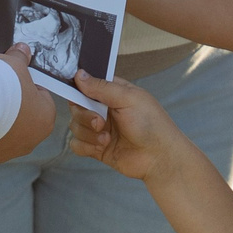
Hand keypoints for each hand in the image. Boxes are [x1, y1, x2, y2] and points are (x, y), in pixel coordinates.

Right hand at [0, 45, 55, 164]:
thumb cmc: (0, 87)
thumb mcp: (14, 64)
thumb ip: (20, 58)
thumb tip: (22, 50)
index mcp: (45, 119)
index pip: (40, 100)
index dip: (25, 87)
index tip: (12, 81)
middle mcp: (29, 142)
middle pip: (23, 120)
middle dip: (11, 108)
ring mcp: (6, 153)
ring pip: (2, 134)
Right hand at [67, 73, 189, 181]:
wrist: (158, 157)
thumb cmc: (151, 124)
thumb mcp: (128, 99)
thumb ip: (101, 87)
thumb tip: (79, 75)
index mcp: (112, 92)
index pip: (85, 85)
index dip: (78, 90)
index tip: (79, 97)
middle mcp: (103, 109)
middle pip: (76, 107)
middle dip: (85, 116)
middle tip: (101, 122)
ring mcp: (99, 129)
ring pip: (74, 126)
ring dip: (89, 133)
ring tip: (108, 138)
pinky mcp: (96, 147)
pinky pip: (76, 144)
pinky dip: (86, 146)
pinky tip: (102, 147)